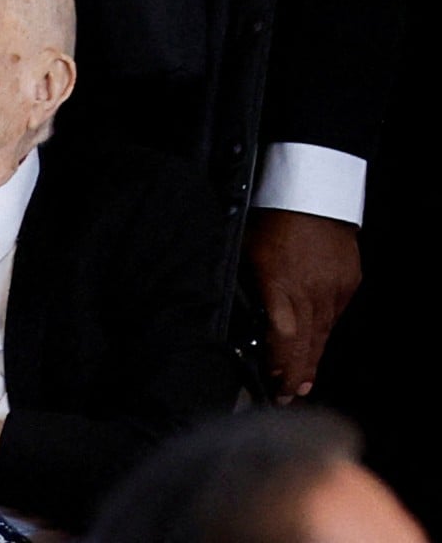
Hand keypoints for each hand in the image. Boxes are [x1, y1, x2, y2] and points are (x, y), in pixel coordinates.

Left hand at [243, 209, 360, 402]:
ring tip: (300, 383)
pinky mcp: (348, 283)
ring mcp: (332, 289)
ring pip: (321, 334)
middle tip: (286, 397)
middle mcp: (309, 292)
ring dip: (310, 360)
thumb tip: (242, 319)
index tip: (272, 382)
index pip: (283, 337)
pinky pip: (334, 316)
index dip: (279, 364)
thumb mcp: (247, 253)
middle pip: (305, 344)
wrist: (313, 194)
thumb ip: (248, 288)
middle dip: (294, 375)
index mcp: (279, 285)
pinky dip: (322, 333)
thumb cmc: (270, 221)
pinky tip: (314, 347)